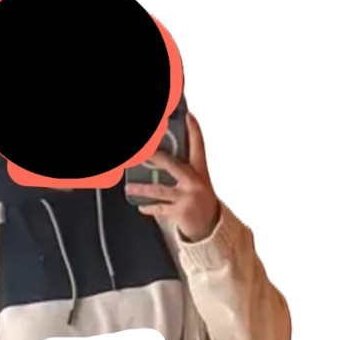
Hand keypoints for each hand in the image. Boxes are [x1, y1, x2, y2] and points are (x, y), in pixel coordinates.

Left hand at [125, 112, 220, 242]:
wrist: (210, 223)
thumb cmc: (199, 196)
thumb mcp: (196, 178)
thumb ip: (182, 165)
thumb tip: (160, 153)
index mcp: (199, 170)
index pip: (198, 145)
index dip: (194, 130)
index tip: (188, 116)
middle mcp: (194, 182)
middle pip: (171, 164)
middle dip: (153, 156)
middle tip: (142, 151)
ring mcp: (187, 197)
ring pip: (160, 190)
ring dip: (142, 189)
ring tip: (129, 187)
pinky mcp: (180, 212)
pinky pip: (159, 208)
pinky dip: (148, 207)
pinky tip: (141, 206)